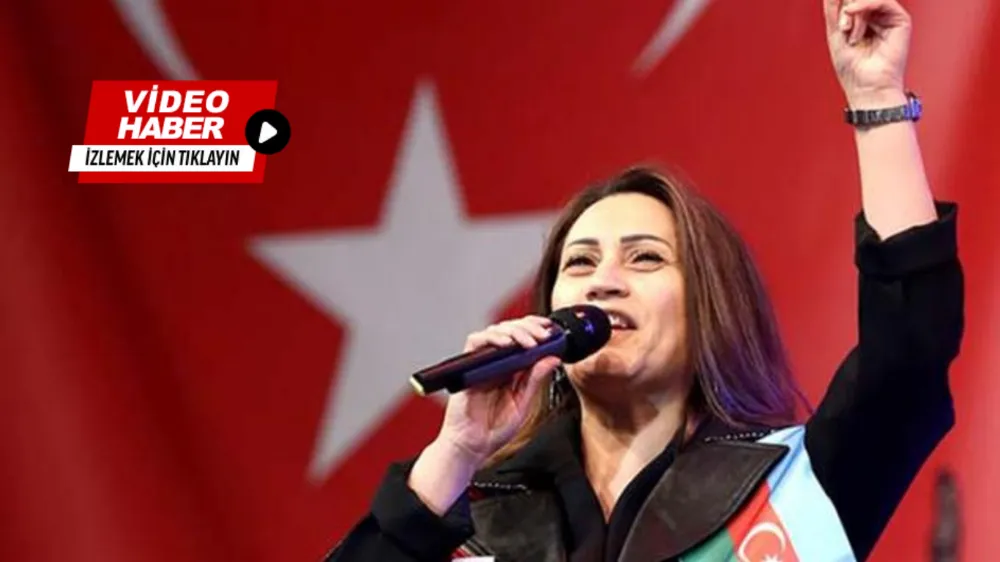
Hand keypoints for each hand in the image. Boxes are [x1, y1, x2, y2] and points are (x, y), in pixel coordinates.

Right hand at [435, 315, 562, 465]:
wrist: (471, 447)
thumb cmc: (492, 430)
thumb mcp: (523, 403)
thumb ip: (535, 380)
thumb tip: (552, 359)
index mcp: (511, 370)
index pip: (524, 339)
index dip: (536, 329)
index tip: (550, 329)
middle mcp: (496, 363)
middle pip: (511, 330)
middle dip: (530, 327)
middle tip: (543, 335)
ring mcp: (482, 363)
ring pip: (496, 331)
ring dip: (515, 331)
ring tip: (529, 342)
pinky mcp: (467, 366)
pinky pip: (476, 342)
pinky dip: (492, 338)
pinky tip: (507, 344)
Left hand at [824, 0, 911, 107]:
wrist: (866, 87)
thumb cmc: (852, 69)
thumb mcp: (835, 33)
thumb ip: (833, 10)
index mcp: (862, 21)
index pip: (851, 0)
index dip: (841, 5)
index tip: (837, 20)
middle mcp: (876, 18)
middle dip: (846, 10)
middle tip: (843, 27)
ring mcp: (888, 18)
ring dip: (853, 12)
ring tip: (850, 32)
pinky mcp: (901, 21)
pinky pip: (883, 1)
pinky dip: (865, 5)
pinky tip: (853, 13)